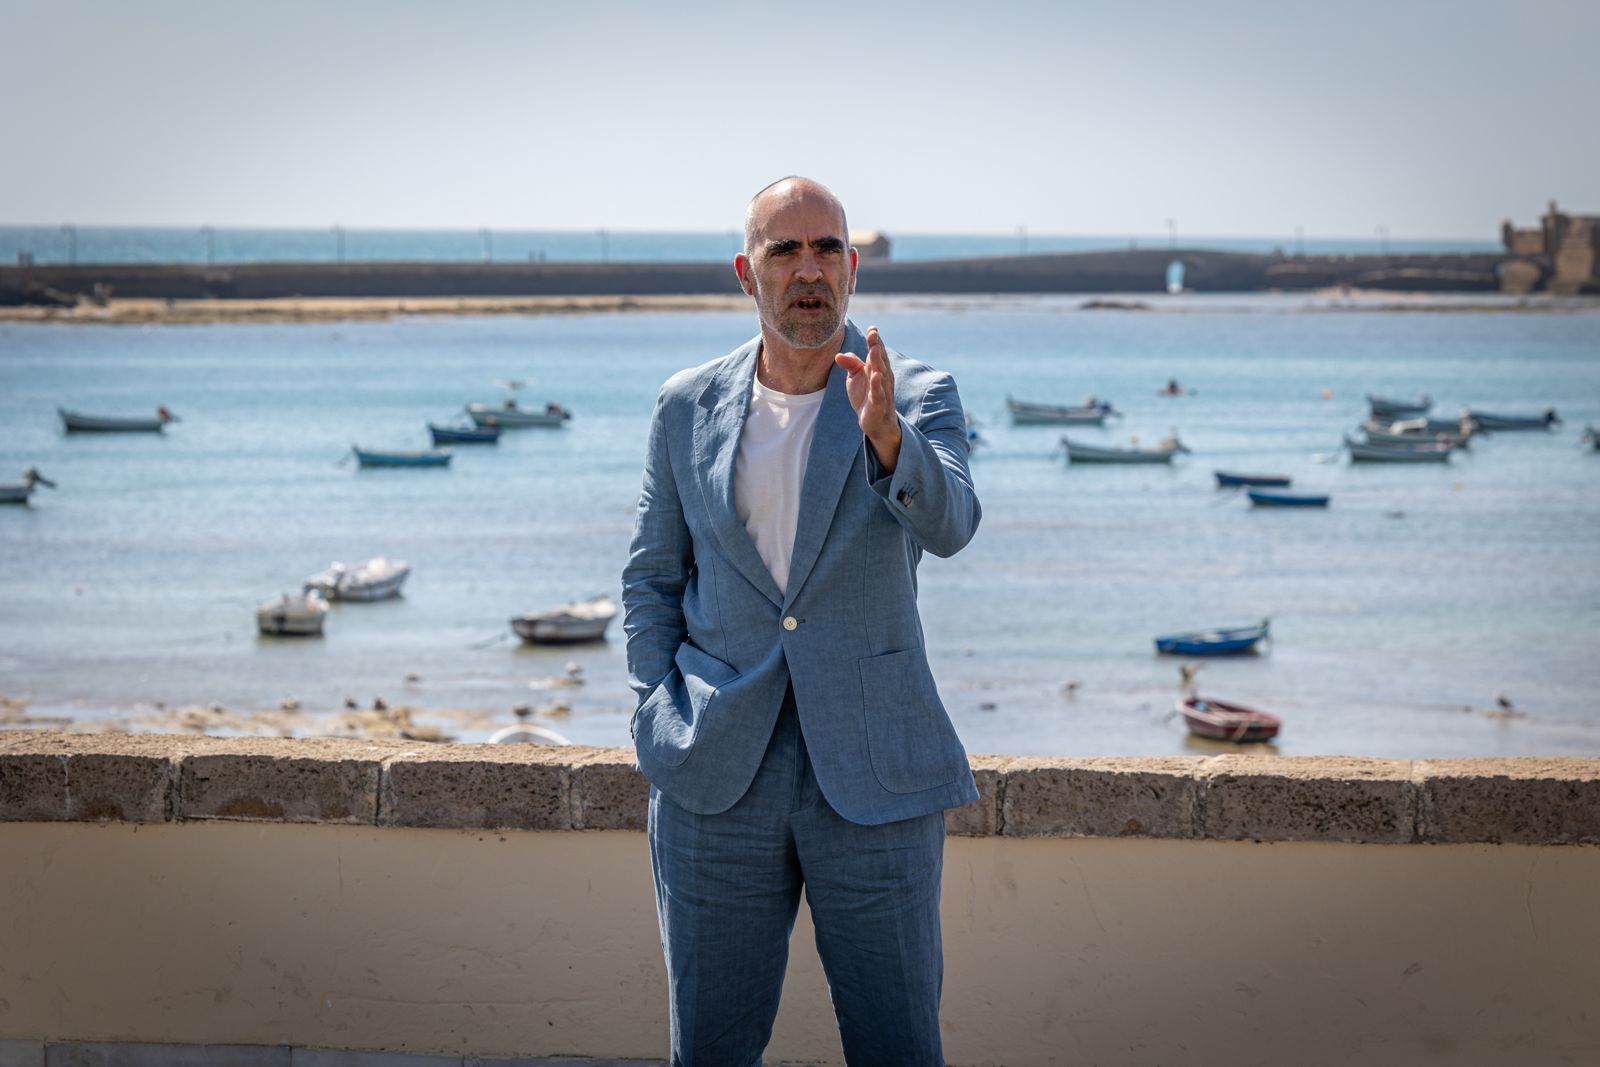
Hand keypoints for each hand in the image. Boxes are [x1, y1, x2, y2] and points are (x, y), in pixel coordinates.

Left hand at [835, 325, 901, 470]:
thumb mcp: (855, 378)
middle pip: (880, 360)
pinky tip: (875, 376)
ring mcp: (882, 391)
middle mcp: (883, 378)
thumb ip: (850, 365)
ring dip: (878, 362)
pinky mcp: (879, 405)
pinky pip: (879, 394)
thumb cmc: (866, 397)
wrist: (875, 423)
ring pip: (881, 374)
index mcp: (877, 369)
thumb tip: (838, 355)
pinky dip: (877, 385)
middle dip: (877, 346)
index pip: (877, 352)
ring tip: (875, 349)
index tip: (872, 328)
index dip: (875, 340)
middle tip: (873, 334)